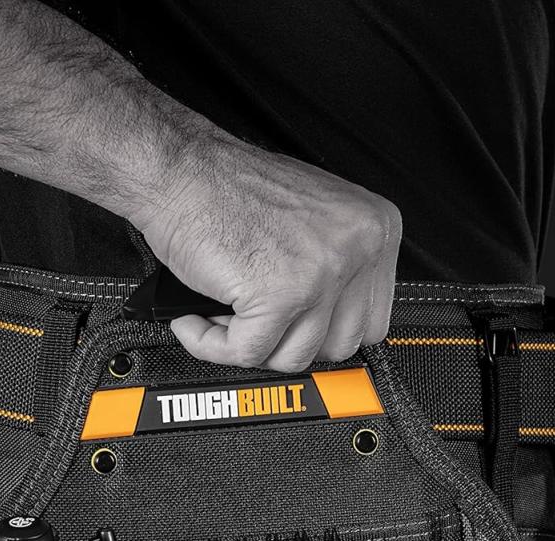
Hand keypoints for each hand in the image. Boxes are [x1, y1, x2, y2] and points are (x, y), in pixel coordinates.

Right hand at [135, 137, 401, 370]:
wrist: (178, 168)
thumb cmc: (230, 190)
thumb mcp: (313, 218)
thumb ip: (339, 268)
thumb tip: (338, 320)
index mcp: (375, 228)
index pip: (373, 323)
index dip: (324, 330)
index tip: (296, 323)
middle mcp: (357, 247)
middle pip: (338, 347)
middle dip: (290, 340)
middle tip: (258, 318)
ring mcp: (320, 272)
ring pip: (295, 357)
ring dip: (250, 344)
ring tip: (226, 313)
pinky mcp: (277, 295)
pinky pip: (248, 353)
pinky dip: (212, 345)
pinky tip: (199, 318)